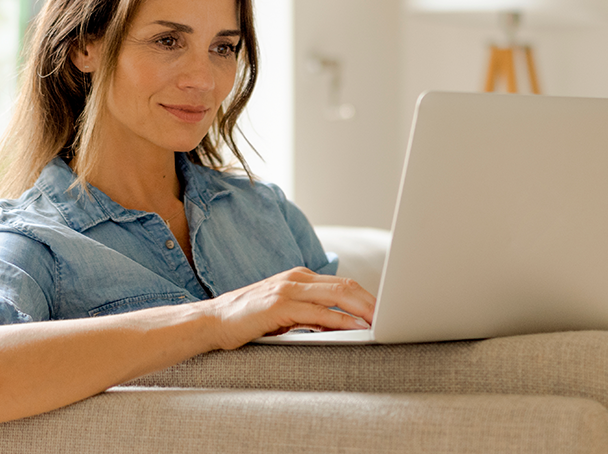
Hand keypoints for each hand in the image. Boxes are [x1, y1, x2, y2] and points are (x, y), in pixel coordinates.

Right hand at [202, 267, 376, 349]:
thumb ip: (310, 313)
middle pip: (346, 286)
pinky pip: (319, 313)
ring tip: (382, 323)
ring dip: (363, 310)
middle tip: (395, 318)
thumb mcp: (284, 312)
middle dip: (372, 301)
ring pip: (337, 295)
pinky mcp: (280, 306)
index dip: (367, 297)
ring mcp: (289, 289)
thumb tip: (342, 326)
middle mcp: (297, 278)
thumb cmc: (249, 320)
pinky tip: (356, 329)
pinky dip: (341, 321)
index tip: (385, 313)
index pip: (343, 283)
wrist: (212, 321)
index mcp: (300, 277)